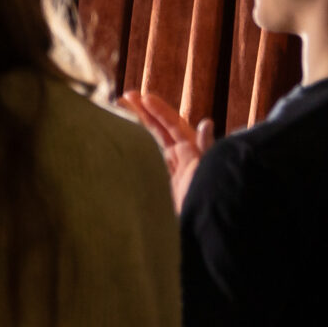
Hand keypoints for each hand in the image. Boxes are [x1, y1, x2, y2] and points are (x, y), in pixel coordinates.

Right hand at [124, 90, 212, 212]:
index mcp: (191, 154)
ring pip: (150, 143)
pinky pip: (145, 160)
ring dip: (137, 126)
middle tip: (126, 96)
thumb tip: (205, 122)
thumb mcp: (207, 171)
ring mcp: (166, 172)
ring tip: (120, 110)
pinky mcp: (157, 185)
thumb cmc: (206, 199)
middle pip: (159, 130)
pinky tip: (122, 139)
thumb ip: (204, 148)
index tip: (142, 97)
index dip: (159, 111)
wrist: (197, 230)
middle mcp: (179, 160)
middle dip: (144, 112)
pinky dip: (134, 148)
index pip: (173, 126)